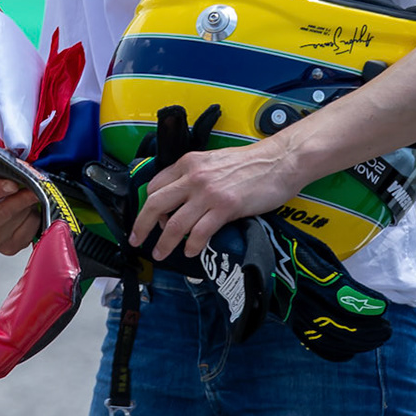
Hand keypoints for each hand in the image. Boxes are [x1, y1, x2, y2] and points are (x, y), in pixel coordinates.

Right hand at [0, 180, 41, 255]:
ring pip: (21, 218)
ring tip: (25, 195)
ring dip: (28, 204)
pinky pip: (31, 228)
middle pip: (4, 212)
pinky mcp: (10, 249)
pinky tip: (27, 210)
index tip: (13, 183)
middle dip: (21, 197)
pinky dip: (33, 216)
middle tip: (34, 186)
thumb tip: (16, 172)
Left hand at [129, 141, 299, 260]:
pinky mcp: (225, 207)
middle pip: (156, 204)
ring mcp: (208, 193)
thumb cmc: (250, 162)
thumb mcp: (213, 161)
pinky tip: (190, 251)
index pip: (155, 186)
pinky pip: (200, 231)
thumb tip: (182, 198)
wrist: (279, 161)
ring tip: (161, 253)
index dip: (149, 206)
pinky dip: (192, 245)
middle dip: (142, 225)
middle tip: (137, 240)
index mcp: (188, 163)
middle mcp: (193, 177)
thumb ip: (195, 176)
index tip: (149, 219)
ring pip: (175, 223)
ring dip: (165, 242)